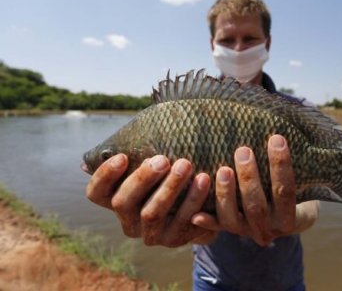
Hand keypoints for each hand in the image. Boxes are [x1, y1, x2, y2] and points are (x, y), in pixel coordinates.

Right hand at [85, 154, 215, 247]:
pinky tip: (203, 179)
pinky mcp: (174, 239)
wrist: (199, 205)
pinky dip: (194, 199)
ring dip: (169, 187)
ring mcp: (150, 234)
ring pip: (152, 213)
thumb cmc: (168, 176)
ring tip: (186, 164)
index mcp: (115, 200)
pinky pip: (183, 220)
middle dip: (142, 179)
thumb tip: (111, 144)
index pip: (96, 193)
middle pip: (123, 203)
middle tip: (162, 159)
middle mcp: (128, 221)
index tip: (122, 156)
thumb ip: (138, 156)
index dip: (105, 176)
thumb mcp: (153, 168)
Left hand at [192, 134, 318, 246]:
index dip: (281, 166)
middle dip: (249, 178)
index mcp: (288, 218)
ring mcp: (245, 231)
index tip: (276, 138)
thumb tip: (285, 133)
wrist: (281, 220)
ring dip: (226, 193)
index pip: (285, 191)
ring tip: (222, 169)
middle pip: (256, 206)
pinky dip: (206, 221)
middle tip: (242, 150)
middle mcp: (267, 229)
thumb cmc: (288, 189)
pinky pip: (214, 227)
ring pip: (232, 218)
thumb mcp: (300, 183)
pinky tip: (196, 214)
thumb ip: (294, 165)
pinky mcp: (227, 230)